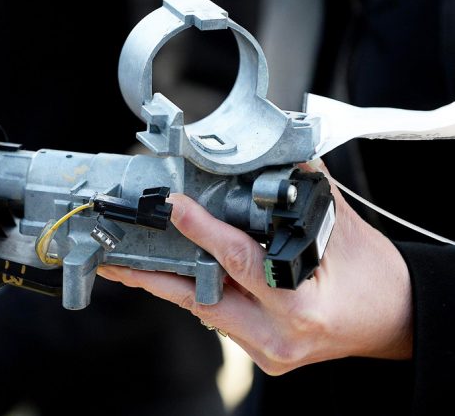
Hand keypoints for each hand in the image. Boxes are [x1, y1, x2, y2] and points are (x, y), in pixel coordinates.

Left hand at [97, 163, 411, 374]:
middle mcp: (279, 336)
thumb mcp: (345, 231)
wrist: (395, 320)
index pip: (238, 260)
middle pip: (203, 301)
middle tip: (116, 260)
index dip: (201, 229)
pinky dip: (198, 295)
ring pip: (206, 313)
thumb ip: (305, 195)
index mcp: (301, 306)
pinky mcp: (264, 352)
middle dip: (156, 278)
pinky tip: (175, 278)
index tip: (173, 205)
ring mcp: (269, 350)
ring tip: (130, 268)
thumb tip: (277, 160)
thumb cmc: (377, 281)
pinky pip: (220, 320)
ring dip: (170, 286)